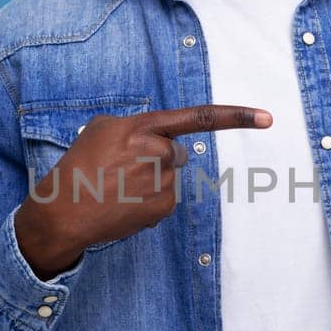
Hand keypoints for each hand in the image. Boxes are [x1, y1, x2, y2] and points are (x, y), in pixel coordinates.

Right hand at [14, 103, 272, 278]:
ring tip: (117, 189)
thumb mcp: (100, 130)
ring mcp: (163, 182)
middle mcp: (158, 152)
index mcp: (141, 127)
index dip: (236, 117)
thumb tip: (163, 143)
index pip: (198, 118)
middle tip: (121, 170)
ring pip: (169, 178)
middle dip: (157, 160)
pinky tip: (123, 205)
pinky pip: (165, 200)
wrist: (63, 213)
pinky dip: (148, 203)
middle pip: (176, 153)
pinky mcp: (164, 207)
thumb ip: (137, 127)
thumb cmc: (78, 168)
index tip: (268, 118)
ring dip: (150, 182)